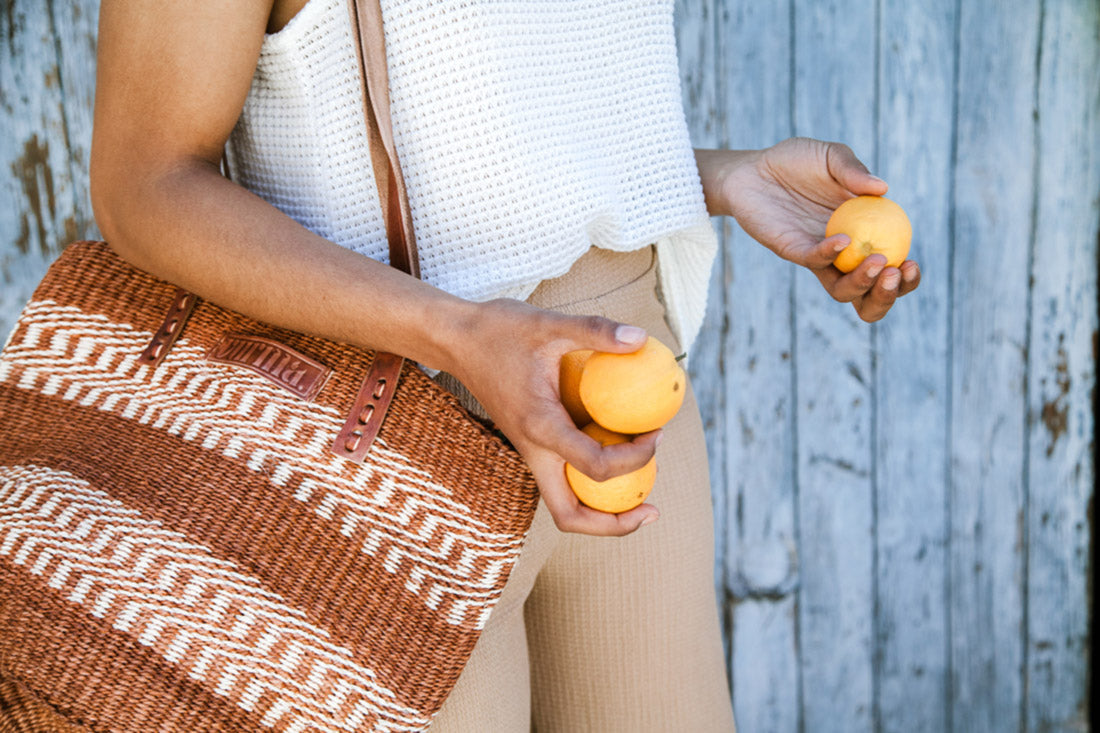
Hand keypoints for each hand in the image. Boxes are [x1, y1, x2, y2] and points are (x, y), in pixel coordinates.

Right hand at [443, 299, 660, 535]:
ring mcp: (529, 452)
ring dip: (603, 511)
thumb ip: (595, 330)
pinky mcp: (530, 445)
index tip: (657, 433)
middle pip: (570, 516)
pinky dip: (592, 480)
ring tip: (643, 494)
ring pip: (565, 505)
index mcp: (540, 428)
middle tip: (651, 512)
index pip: (595, 466)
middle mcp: (533, 451)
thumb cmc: (498, 330)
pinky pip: (564, 478)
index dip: (636, 460)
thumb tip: (641, 338)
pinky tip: (618, 449)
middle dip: (613, 525)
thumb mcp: (549, 323)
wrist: (455, 340)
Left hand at [700, 138, 920, 320]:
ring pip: (843, 290)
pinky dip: (831, 254)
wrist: (751, 169)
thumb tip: (883, 188)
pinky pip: (814, 261)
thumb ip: (854, 170)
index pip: (890, 267)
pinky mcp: (791, 249)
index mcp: (863, 233)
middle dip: (888, 295)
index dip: (905, 276)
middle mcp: (842, 252)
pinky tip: (843, 240)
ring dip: (863, 284)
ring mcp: (817, 254)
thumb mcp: (830, 156)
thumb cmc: (794, 162)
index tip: (912, 264)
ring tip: (877, 264)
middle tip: (895, 272)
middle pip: (869, 293)